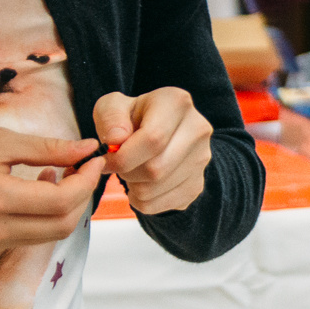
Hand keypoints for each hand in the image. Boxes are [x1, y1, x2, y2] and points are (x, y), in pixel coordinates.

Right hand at [0, 126, 104, 250]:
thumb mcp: (0, 140)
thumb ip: (49, 148)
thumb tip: (88, 149)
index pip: (62, 202)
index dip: (87, 181)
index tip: (94, 158)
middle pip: (61, 226)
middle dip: (82, 197)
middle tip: (83, 167)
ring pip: (47, 235)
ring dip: (65, 208)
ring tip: (59, 174)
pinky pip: (28, 237)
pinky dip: (44, 216)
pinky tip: (39, 189)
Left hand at [95, 87, 215, 215]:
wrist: (158, 133)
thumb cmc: (132, 118)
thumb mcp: (112, 107)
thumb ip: (110, 118)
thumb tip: (117, 139)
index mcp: (178, 103)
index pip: (153, 139)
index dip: (123, 156)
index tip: (107, 158)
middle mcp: (198, 129)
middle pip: (156, 169)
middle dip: (127, 173)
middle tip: (119, 166)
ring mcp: (202, 159)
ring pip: (157, 189)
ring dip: (133, 187)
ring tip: (131, 172)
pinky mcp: (198, 183)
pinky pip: (163, 205)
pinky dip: (144, 201)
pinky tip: (141, 184)